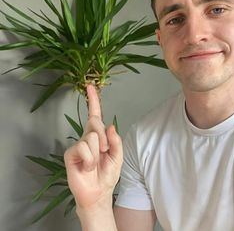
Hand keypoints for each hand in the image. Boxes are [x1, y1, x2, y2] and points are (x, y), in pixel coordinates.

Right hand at [64, 84, 122, 211]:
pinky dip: (90, 159)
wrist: (99, 193)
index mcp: (98, 135)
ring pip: (91, 137)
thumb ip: (116, 141)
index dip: (93, 100)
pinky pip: (83, 148)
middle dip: (104, 136)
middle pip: (95, 122)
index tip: (90, 86)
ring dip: (98, 152)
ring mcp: (78, 145)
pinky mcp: (70, 154)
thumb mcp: (118, 157)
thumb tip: (110, 126)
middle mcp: (87, 137)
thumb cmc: (107, 174)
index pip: (95, 114)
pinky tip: (87, 167)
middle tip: (105, 151)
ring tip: (95, 163)